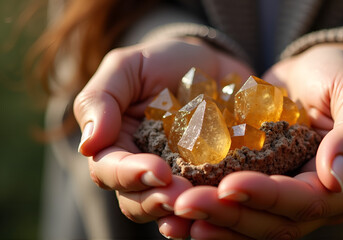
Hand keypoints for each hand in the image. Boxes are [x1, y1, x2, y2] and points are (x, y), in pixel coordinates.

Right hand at [73, 37, 252, 238]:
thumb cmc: (163, 63)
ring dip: (181, 212)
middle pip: (137, 200)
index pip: (110, 170)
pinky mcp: (211, 178)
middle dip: (156, 201)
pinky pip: (208, 200)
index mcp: (117, 146)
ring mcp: (179, 177)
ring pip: (169, 209)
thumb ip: (101, 99)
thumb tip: (88, 145)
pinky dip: (213, 208)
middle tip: (181, 196)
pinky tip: (223, 207)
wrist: (211, 63)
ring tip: (200, 206)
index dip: (130, 176)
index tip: (157, 172)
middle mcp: (144, 168)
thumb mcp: (128, 67)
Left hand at [168, 44, 342, 238]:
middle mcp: (322, 203)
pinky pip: (241, 209)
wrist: (315, 75)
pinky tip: (179, 210)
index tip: (228, 185)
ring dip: (215, 222)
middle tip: (186, 204)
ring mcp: (292, 199)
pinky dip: (213, 212)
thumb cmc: (341, 76)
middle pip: (275, 223)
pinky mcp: (266, 190)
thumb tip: (334, 179)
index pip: (307, 200)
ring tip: (177, 212)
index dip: (267, 196)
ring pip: (254, 225)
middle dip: (230, 215)